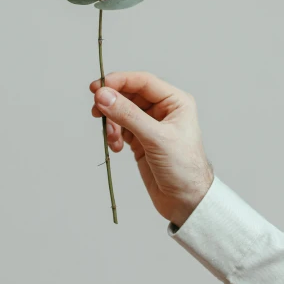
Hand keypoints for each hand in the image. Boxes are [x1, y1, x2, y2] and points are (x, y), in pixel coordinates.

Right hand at [89, 71, 214, 227]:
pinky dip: (114, 135)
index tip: (98, 87)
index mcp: (175, 101)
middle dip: (112, 103)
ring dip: (112, 122)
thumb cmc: (183, 168)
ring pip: (122, 112)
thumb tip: (104, 96)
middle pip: (129, 95)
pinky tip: (116, 147)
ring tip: (112, 138)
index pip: (142, 82)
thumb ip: (128, 115)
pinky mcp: (141, 140)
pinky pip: (120, 128)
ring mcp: (151, 125)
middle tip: (96, 111)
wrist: (187, 202)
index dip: (119, 81)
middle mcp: (163, 110)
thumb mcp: (155, 138)